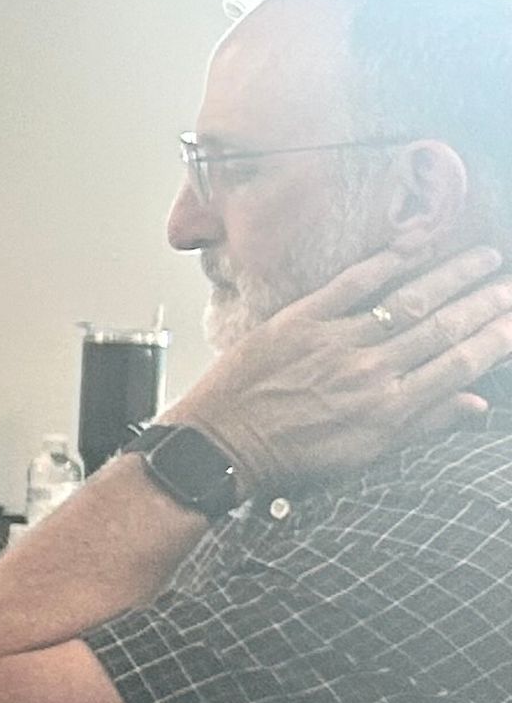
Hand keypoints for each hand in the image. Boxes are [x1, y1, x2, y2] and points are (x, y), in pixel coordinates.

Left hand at [165, 243, 511, 496]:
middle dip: (485, 303)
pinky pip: (353, 284)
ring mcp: (337, 343)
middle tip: (510, 284)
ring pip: (410, 302)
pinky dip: (389, 262)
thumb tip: (477, 404)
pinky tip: (417, 246)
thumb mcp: (366, 455)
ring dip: (453, 276)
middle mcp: (372, 372)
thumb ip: (424, 424)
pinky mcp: (301, 320)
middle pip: (444, 327)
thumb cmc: (291, 456)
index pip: (461, 364)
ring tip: (485, 259)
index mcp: (391, 409)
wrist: (221, 446)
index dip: (496, 338)